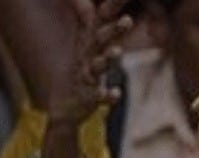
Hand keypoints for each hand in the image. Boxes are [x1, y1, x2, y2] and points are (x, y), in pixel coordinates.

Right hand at [50, 0, 132, 126]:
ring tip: (117, 51)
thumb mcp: (87, 43)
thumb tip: (87, 1)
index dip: (112, 10)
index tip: (126, 2)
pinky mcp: (88, 97)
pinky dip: (107, 95)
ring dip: (107, 58)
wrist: (66, 103)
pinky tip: (116, 93)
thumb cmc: (84, 68)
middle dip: (113, 30)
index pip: (101, 22)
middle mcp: (88, 56)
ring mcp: (87, 76)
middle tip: (128, 19)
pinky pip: (98, 96)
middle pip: (100, 41)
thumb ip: (89, 20)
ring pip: (97, 66)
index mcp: (89, 43)